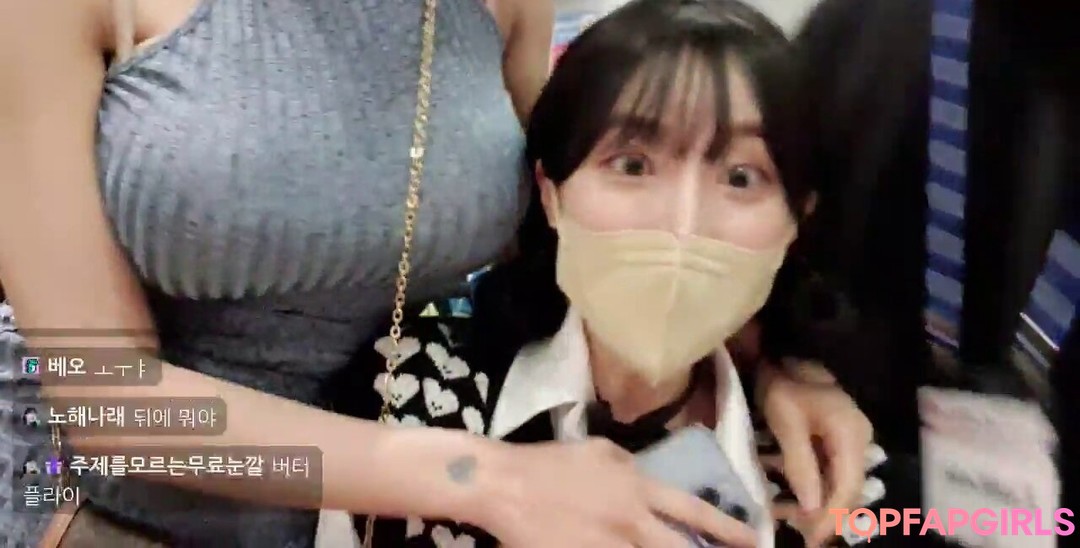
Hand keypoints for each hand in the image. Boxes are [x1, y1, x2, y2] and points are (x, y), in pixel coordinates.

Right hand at [479, 438, 756, 547]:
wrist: (505, 485)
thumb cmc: (550, 462)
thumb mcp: (598, 450)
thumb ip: (630, 465)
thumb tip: (648, 480)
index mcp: (636, 488)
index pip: (692, 510)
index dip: (725, 526)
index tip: (752, 538)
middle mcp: (629, 522)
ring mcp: (606, 547)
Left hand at [757, 360, 871, 545]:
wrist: (786, 350)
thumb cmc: (784, 381)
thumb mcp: (786, 422)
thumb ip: (801, 465)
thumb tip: (812, 507)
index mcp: (851, 435)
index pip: (848, 488)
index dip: (831, 517)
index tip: (813, 539)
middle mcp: (860, 439)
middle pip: (849, 488)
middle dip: (827, 516)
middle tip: (805, 538)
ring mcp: (853, 438)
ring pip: (842, 482)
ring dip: (822, 504)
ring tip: (799, 525)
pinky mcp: (840, 437)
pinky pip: (834, 469)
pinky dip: (819, 487)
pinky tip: (803, 499)